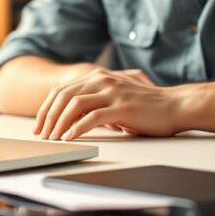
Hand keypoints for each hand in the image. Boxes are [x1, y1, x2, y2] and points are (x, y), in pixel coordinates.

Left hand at [33, 68, 183, 140]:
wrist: (175, 106)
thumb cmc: (146, 107)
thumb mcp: (115, 99)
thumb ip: (95, 103)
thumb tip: (71, 119)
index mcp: (98, 77)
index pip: (62, 90)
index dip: (46, 108)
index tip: (39, 125)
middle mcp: (102, 80)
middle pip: (64, 96)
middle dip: (48, 116)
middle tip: (41, 134)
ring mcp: (112, 92)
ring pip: (75, 105)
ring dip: (59, 123)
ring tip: (53, 138)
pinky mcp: (122, 107)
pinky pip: (93, 117)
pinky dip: (78, 128)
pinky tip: (70, 138)